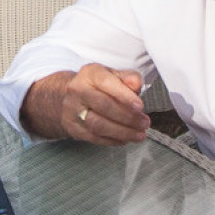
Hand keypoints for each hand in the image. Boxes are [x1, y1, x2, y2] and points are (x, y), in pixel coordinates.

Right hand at [24, 65, 148, 144]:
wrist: (70, 97)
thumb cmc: (99, 86)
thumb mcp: (113, 75)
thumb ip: (128, 78)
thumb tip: (136, 83)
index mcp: (89, 74)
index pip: (106, 83)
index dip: (124, 96)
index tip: (140, 107)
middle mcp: (77, 90)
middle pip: (103, 106)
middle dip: (127, 117)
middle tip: (144, 123)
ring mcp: (72, 110)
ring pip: (98, 125)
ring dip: (122, 132)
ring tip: (139, 134)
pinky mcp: (72, 127)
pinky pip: (94, 137)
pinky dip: (112, 140)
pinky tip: (125, 139)